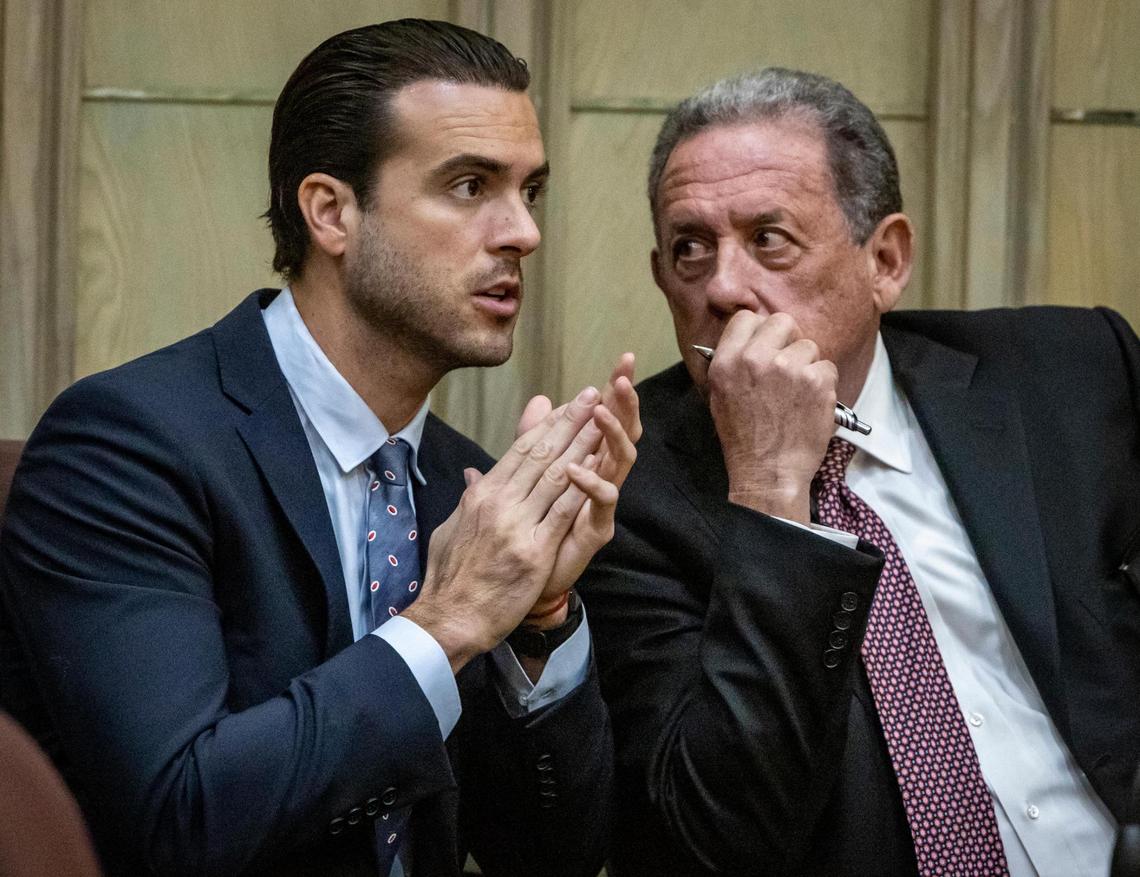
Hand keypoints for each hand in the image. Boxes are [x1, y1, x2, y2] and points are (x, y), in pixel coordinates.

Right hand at [402, 386, 607, 671]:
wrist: (450, 618)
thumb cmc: (450, 577)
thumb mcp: (452, 527)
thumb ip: (469, 498)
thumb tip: (474, 476)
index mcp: (481, 494)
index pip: (519, 451)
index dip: (546, 425)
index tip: (566, 406)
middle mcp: (498, 502)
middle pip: (541, 454)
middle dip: (570, 422)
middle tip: (592, 395)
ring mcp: (516, 525)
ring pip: (556, 475)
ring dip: (583, 444)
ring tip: (602, 420)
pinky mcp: (533, 551)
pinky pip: (563, 511)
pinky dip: (583, 486)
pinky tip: (601, 466)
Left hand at [525, 354, 641, 622]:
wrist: (523, 579)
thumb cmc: (531, 526)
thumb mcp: (529, 472)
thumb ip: (534, 437)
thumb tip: (542, 399)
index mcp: (587, 460)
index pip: (605, 417)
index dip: (615, 390)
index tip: (623, 361)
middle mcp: (600, 478)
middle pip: (621, 433)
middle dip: (625, 404)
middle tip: (624, 376)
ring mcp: (601, 504)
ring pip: (619, 462)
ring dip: (612, 435)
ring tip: (602, 412)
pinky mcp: (598, 529)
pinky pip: (603, 503)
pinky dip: (592, 483)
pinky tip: (578, 468)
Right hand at [704, 311, 835, 522]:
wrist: (768, 472)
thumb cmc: (744, 438)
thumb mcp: (719, 395)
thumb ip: (732, 361)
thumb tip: (749, 337)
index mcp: (727, 361)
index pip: (747, 318)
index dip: (760, 330)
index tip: (767, 345)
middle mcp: (756, 359)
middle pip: (782, 321)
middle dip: (788, 340)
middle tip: (787, 365)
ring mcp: (789, 368)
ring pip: (809, 346)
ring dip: (807, 366)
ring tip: (796, 394)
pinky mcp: (817, 381)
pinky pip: (827, 367)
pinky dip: (824, 384)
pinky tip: (810, 405)